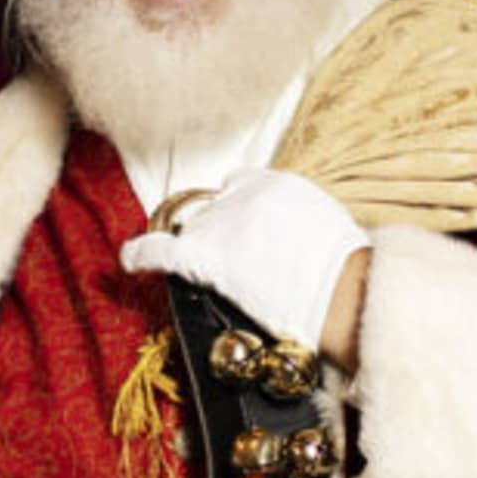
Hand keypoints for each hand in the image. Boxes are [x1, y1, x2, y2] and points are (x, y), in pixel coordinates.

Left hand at [121, 168, 369, 351]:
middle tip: (240, 267)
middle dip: (220, 234)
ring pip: (194, 232)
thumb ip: (296, 220)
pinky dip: (140, 254)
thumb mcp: (327, 224)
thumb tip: (284, 240)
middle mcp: (243, 194)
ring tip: (217, 278)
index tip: (236, 228)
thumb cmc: (349, 274)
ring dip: (202, 252)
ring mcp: (222, 223)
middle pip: (214, 210)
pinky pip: (160, 248)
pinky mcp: (205, 254)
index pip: (239, 186)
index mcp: (277, 182)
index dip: (234, 210)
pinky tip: (128, 259)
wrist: (346, 295)